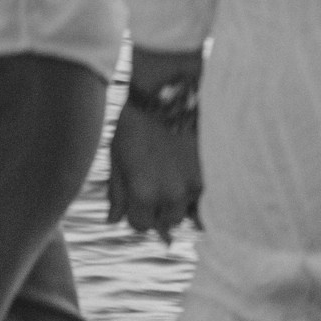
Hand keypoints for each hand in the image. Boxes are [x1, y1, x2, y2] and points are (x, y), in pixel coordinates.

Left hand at [107, 101, 202, 246]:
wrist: (166, 95)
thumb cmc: (135, 125)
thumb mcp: (117, 158)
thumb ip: (117, 193)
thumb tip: (112, 219)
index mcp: (143, 193)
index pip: (140, 226)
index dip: (136, 213)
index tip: (135, 197)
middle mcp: (171, 195)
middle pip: (166, 222)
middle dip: (158, 210)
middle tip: (153, 185)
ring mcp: (193, 186)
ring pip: (185, 210)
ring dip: (177, 201)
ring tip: (168, 174)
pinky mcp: (208, 174)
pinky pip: (199, 195)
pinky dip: (191, 189)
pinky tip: (182, 169)